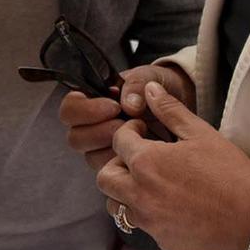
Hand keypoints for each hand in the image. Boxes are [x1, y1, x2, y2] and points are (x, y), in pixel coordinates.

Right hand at [60, 64, 193, 172]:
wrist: (179, 103)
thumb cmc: (158, 87)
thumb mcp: (149, 77)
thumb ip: (136, 86)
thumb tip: (130, 105)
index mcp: (92, 101)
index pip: (70, 110)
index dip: (86, 110)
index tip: (113, 107)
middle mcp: (93, 127)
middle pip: (76, 139)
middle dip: (101, 132)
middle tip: (125, 124)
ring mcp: (105, 148)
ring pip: (92, 158)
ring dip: (114, 149)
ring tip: (139, 137)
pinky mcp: (120, 165)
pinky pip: (113, 172)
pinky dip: (128, 164)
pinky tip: (145, 152)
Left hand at [97, 82, 249, 249]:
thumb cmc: (230, 173)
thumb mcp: (200, 133)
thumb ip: (170, 110)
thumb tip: (149, 90)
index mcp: (147, 163)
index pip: (118, 141)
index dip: (130, 131)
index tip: (144, 132)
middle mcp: (140, 194)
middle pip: (105, 177)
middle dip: (117, 163)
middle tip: (140, 158)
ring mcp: (149, 221)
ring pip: (117, 204)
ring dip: (126, 191)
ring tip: (151, 182)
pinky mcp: (161, 240)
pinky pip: (141, 224)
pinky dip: (147, 213)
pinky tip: (169, 204)